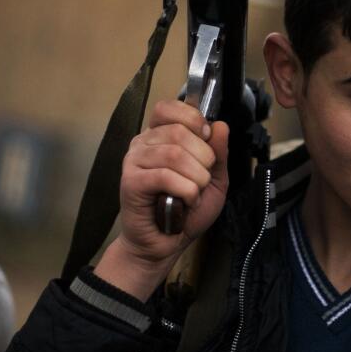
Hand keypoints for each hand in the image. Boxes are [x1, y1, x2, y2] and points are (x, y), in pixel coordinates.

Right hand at [95, 99, 229, 299]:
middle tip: (202, 179)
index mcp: (160, 136)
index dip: (194, 120)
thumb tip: (219, 125)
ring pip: (173, 154)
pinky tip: (186, 202)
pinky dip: (186, 191)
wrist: (166, 244)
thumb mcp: (214, 179)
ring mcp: (133, 161)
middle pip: (178, 131)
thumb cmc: (187, 210)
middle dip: (203, 158)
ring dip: (196, 178)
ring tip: (195, 194)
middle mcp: (143, 143)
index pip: (169, 107)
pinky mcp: (130, 182)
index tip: (206, 140)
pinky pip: (164, 176)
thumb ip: (218, 152)